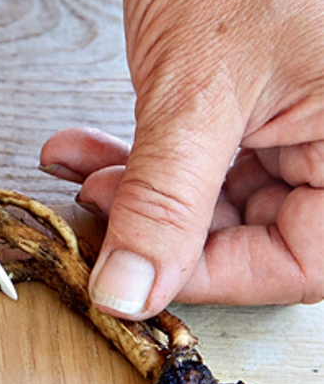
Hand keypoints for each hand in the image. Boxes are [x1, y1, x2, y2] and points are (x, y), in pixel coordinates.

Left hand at [40, 0, 323, 318]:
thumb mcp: (198, 90)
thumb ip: (166, 202)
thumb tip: (131, 292)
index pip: (301, 262)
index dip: (212, 276)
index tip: (135, 276)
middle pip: (256, 234)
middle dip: (159, 226)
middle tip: (100, 211)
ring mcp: (303, 123)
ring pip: (216, 200)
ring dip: (138, 192)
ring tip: (82, 170)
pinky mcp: (258, 106)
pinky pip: (201, 160)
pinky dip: (140, 160)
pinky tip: (87, 149)